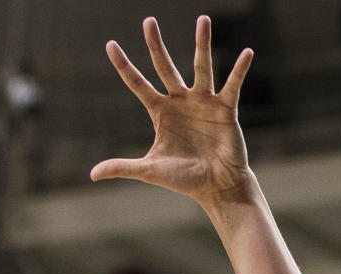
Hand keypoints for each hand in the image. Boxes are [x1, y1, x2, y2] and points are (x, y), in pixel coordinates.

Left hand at [90, 16, 253, 208]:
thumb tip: (93, 175)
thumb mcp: (150, 170)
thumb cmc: (184, 179)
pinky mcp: (225, 109)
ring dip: (202, 43)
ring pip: (201, 66)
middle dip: (155, 44)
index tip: (110, 45)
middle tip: (148, 21)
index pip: (138, 84)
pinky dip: (240, 70)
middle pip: (165, 66)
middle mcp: (180, 101)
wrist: (216, 187)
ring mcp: (203, 102)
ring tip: (203, 19)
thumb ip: (123, 167)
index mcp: (161, 112)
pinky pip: (232, 85)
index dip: (124, 66)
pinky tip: (247, 53)